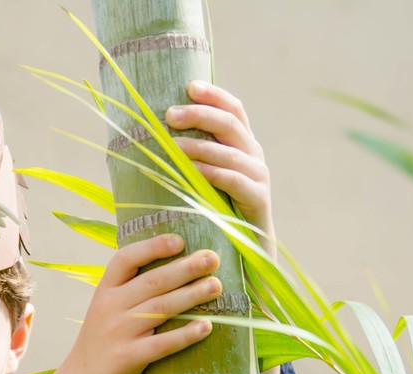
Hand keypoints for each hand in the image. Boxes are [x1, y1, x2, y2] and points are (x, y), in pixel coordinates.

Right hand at [64, 234, 220, 373]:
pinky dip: (185, 335)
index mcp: (106, 288)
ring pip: (160, 309)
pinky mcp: (128, 357)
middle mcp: (110, 306)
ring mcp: (118, 332)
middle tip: (213, 259)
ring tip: (216, 286)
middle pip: (153, 282)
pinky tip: (206, 326)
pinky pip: (161, 344)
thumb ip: (133, 287)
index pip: (126, 259)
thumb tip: (178, 262)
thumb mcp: (109, 305)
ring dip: (191, 296)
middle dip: (185, 268)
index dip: (152, 247)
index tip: (180, 240)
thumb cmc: (107, 336)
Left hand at [166, 81, 274, 249]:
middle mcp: (254, 155)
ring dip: (198, 146)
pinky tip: (191, 171)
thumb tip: (154, 134)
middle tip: (170, 114)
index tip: (189, 86)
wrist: (250, 248)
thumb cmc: (219, 209)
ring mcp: (258, 176)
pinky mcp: (258, 198)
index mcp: (243, 144)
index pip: (234, 109)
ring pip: (228, 152)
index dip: (214, 95)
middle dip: (199, 115)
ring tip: (172, 145)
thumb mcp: (207, 176)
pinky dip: (211, 173)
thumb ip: (194, 155)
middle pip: (230, 124)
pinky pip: (233, 180)